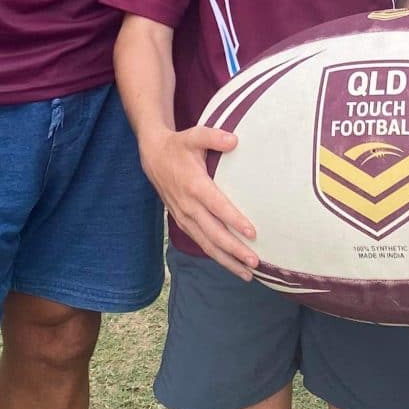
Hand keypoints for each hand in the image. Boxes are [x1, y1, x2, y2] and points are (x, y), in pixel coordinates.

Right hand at [139, 124, 257, 278]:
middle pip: (213, 233)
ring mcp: (184, 216)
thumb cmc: (179, 146)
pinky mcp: (181, 221)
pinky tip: (229, 263)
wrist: (152, 156)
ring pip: (206, 243)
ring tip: (247, 273)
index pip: (217, 207)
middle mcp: (188, 206)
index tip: (252, 233)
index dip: (234, 220)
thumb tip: (235, 141)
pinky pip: (199, 241)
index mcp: (194, 185)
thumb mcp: (195, 135)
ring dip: (226, 260)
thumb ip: (214, 136)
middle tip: (255, 262)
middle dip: (234, 250)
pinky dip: (214, 255)